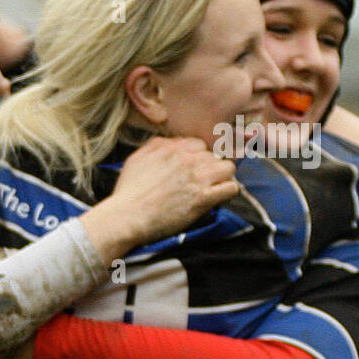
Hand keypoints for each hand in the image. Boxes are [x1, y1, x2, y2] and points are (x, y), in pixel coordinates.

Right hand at [88, 136, 237, 259]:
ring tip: (211, 188)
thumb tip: (169, 141)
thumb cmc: (128, 191)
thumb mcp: (136, 158)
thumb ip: (155, 145)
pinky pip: (231, 188)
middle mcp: (188, 160)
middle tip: (198, 182)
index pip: (199, 145)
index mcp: (173, 149)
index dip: (196, 157)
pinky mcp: (203, 199)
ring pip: (228, 168)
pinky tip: (216, 198)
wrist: (127, 216)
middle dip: (208, 168)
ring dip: (222, 178)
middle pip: (214, 156)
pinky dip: (227, 192)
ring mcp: (198, 178)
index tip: (191, 169)